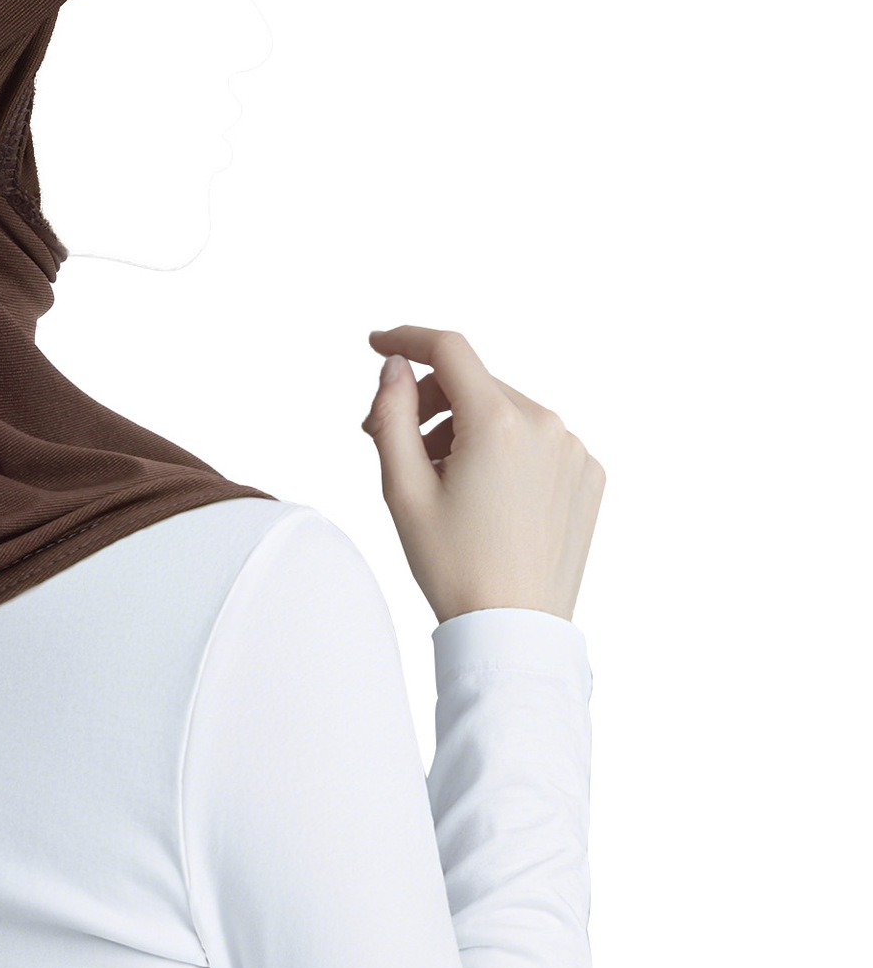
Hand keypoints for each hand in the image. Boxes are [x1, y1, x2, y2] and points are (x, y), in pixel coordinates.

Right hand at [361, 326, 604, 622]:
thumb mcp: (401, 488)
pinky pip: (536, 441)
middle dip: (430, 404)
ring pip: (504, 412)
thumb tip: (395, 367)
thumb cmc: (453, 564)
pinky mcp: (589, 475)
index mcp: (498, 423)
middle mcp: (546, 425)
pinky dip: (503, 452)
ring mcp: (574, 450)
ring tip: (443, 482)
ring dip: (465, 429)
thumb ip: (391, 413)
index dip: (406, 340)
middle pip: (473, 383)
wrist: (512, 628)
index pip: (448, 350)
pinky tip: (484, 497)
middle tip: (396, 447)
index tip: (378, 345)